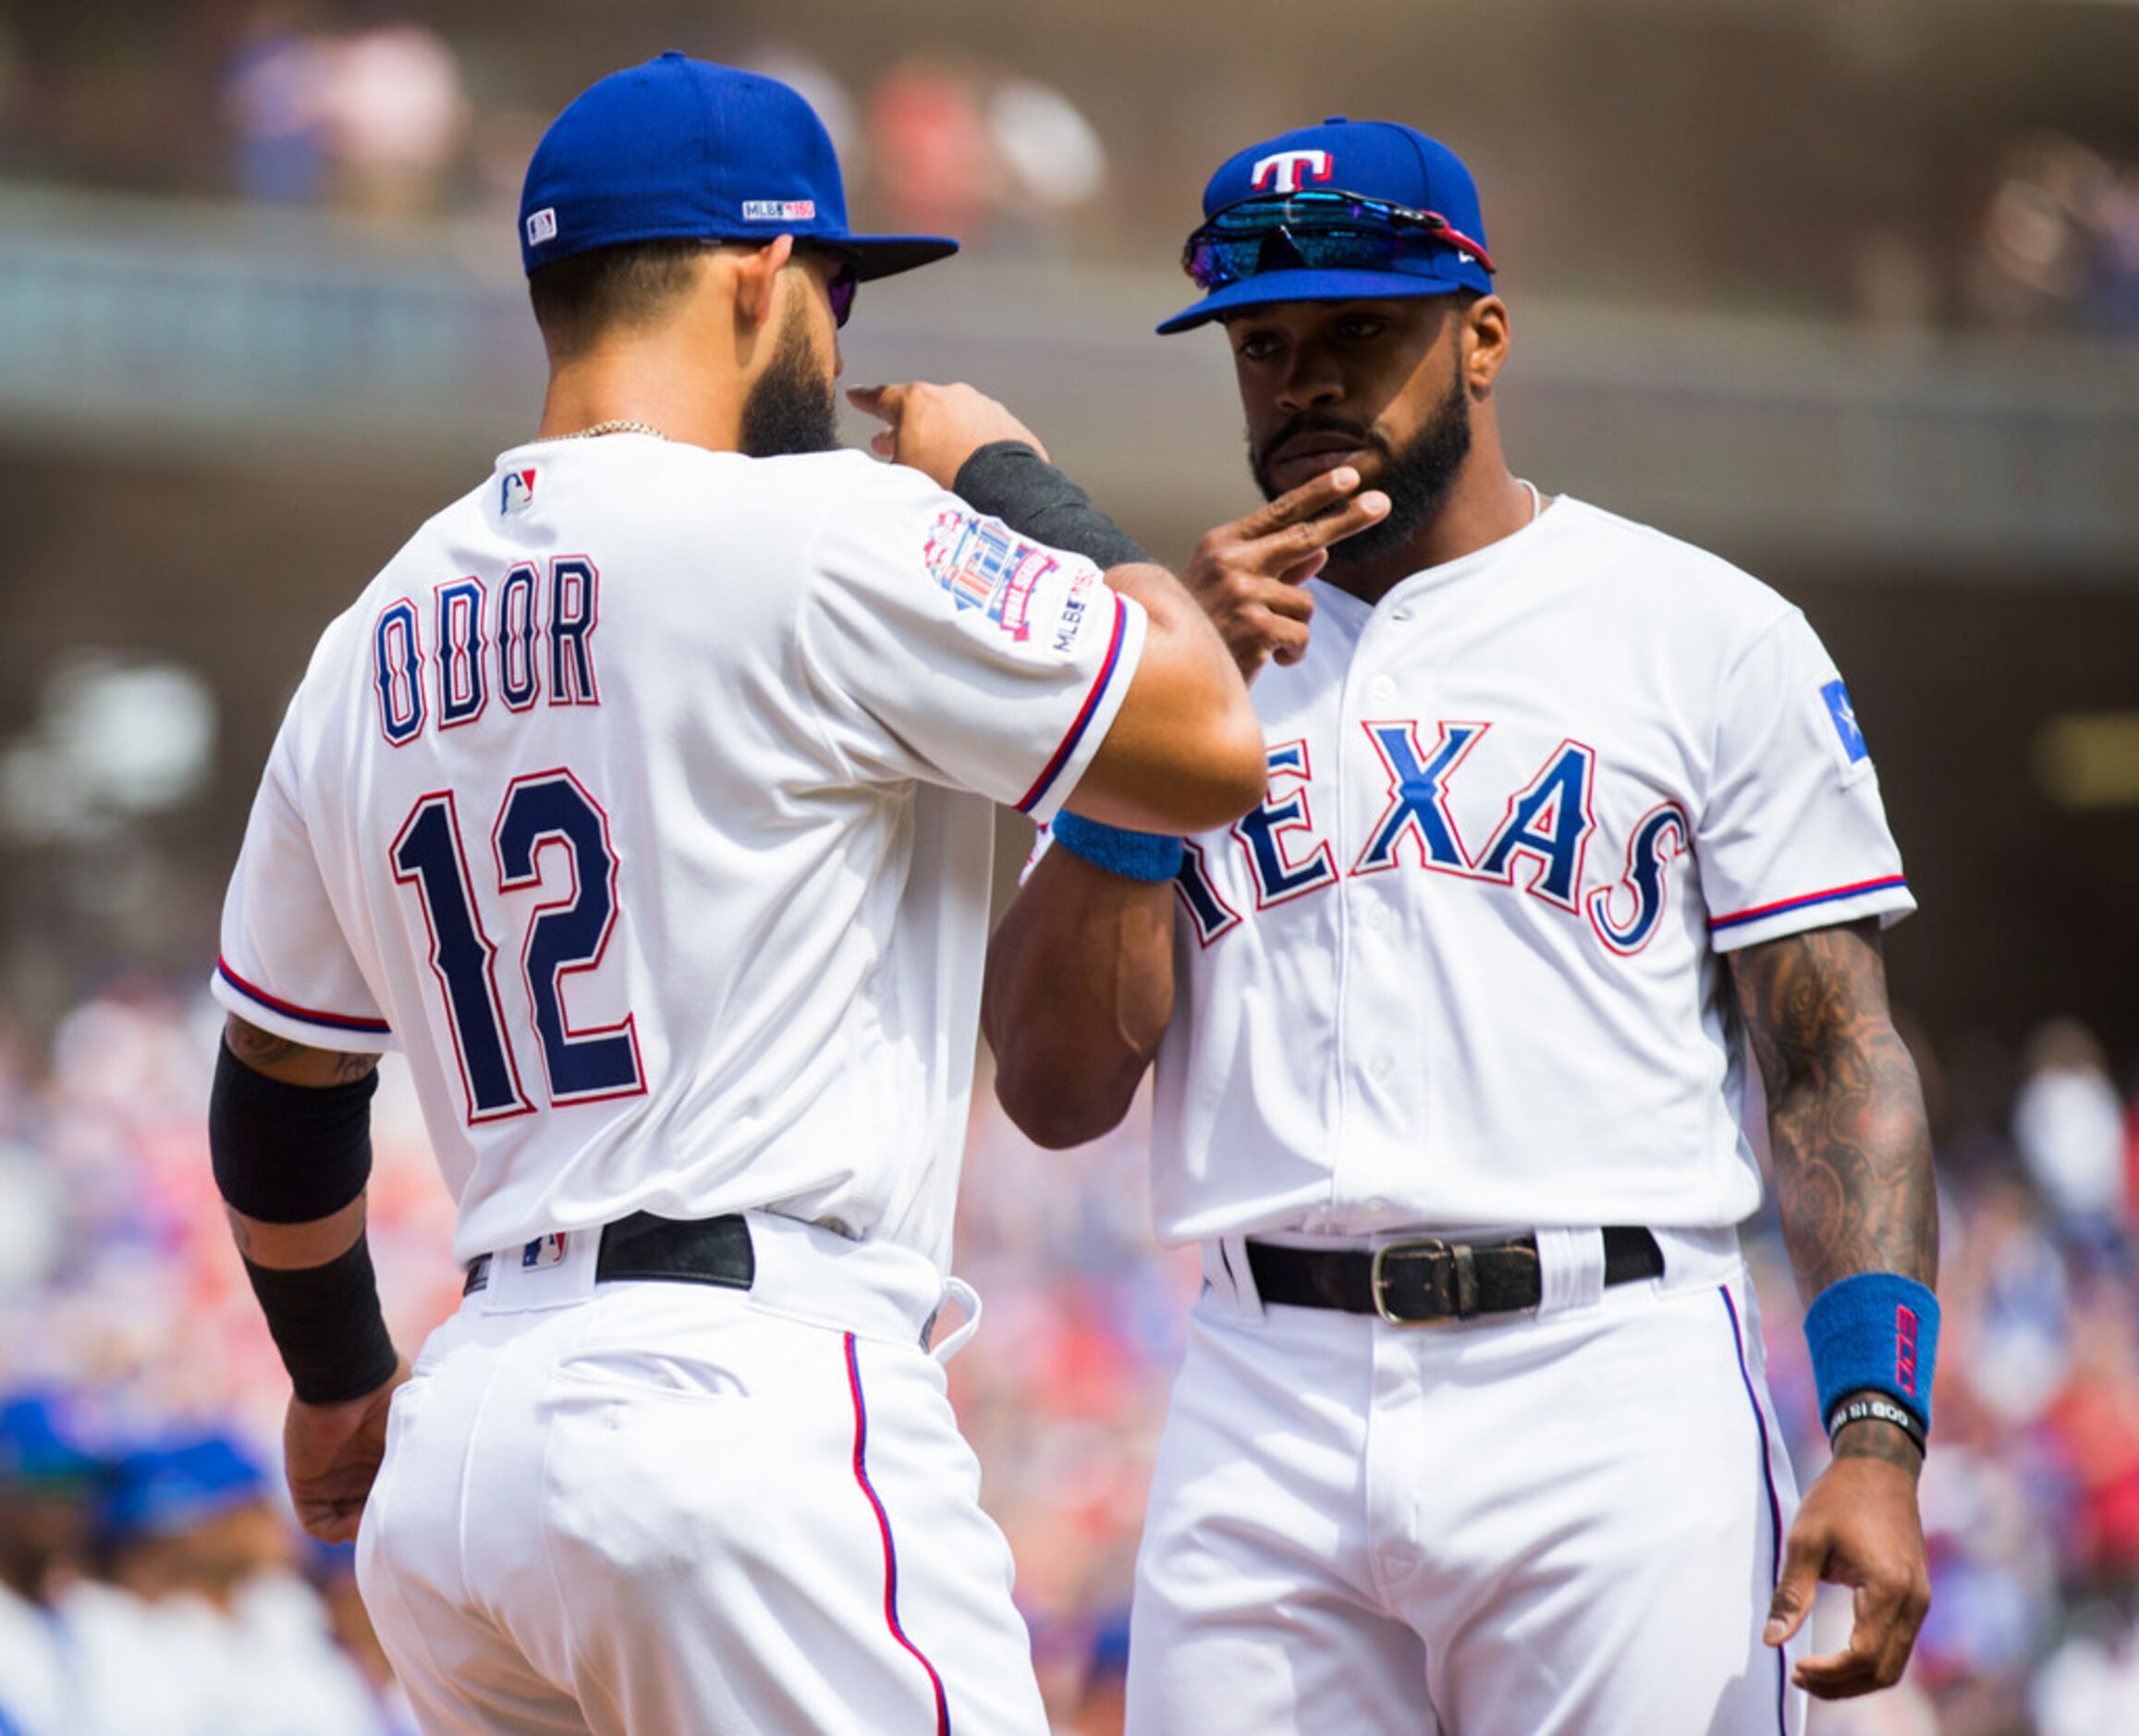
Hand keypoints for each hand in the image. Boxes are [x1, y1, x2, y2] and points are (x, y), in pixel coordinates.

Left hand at [283, 1358, 410, 1543]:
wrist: (354, 1379)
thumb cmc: (395, 1400)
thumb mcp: (418, 1433)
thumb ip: (422, 1464)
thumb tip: (439, 1501)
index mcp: (386, 1456)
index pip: (393, 1494)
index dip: (404, 1510)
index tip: (419, 1519)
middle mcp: (359, 1469)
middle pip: (370, 1511)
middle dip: (385, 1524)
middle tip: (400, 1530)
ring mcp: (332, 1480)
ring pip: (346, 1521)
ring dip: (362, 1530)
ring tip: (379, 1524)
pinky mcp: (307, 1486)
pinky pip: (318, 1523)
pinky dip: (338, 1530)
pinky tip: (356, 1521)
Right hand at [847, 382, 1047, 488]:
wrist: (1003, 491)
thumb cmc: (946, 483)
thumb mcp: (897, 478)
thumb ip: (883, 470)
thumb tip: (876, 480)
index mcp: (916, 402)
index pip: (881, 397)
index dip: (865, 399)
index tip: (857, 396)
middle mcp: (950, 397)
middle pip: (919, 410)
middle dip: (903, 427)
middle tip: (889, 443)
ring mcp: (982, 408)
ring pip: (953, 420)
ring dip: (941, 437)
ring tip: (935, 461)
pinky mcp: (1008, 425)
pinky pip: (982, 433)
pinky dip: (972, 446)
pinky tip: (969, 466)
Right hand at [1183, 468, 1388, 676]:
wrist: (1166, 668)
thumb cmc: (1204, 626)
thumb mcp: (1234, 588)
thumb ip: (1279, 569)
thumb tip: (1323, 552)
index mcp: (1224, 544)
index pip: (1280, 512)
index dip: (1318, 494)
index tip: (1350, 475)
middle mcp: (1232, 562)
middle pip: (1305, 537)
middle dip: (1348, 520)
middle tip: (1382, 503)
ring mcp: (1243, 593)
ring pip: (1306, 602)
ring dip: (1295, 625)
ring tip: (1265, 640)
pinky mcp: (1254, 626)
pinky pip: (1300, 634)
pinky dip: (1291, 651)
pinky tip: (1266, 658)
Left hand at [1763, 1424, 1929, 1698]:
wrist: (1879, 1467)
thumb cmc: (1838, 1498)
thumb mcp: (1805, 1541)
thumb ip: (1791, 1594)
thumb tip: (1772, 1640)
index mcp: (1888, 1588)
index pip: (1863, 1656)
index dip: (1828, 1673)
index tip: (1794, 1668)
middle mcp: (1914, 1603)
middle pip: (1884, 1672)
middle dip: (1840, 1686)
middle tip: (1799, 1679)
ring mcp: (1920, 1602)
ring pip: (1894, 1665)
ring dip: (1855, 1679)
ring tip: (1812, 1675)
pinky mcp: (1917, 1598)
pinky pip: (1897, 1647)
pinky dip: (1869, 1661)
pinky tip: (1836, 1657)